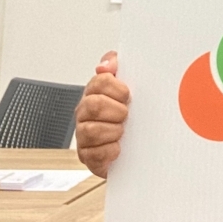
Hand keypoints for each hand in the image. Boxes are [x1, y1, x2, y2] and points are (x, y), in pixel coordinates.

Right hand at [75, 51, 130, 178]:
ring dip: (113, 131)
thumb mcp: (130, 81)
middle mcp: (85, 113)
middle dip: (116, 111)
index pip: (99, 82)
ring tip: (123, 131)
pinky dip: (110, 151)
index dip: (117, 89)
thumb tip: (104, 65)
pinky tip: (118, 147)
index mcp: (94, 92)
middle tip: (126, 114)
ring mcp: (84, 135)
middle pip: (93, 105)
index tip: (128, 95)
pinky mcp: (88, 157)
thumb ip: (117, 64)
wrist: (139, 143)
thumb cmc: (132, 110)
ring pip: (91, 131)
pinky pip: (94, 155)